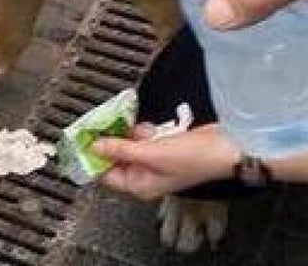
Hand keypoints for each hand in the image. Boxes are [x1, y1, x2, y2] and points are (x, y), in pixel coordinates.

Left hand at [92, 124, 239, 200]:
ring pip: (130, 144)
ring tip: (134, 127)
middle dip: (112, 140)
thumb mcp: (150, 153)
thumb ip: (120, 149)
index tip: (83, 139)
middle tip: (101, 123)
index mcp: (140, 185)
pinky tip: (152, 127)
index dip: (94, 157)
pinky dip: (145, 130)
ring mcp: (155, 160)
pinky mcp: (164, 146)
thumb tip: (96, 146)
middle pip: (116, 157)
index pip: (105, 173)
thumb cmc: (195, 159)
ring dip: (130, 133)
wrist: (224, 148)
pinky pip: (144, 137)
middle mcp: (145, 175)